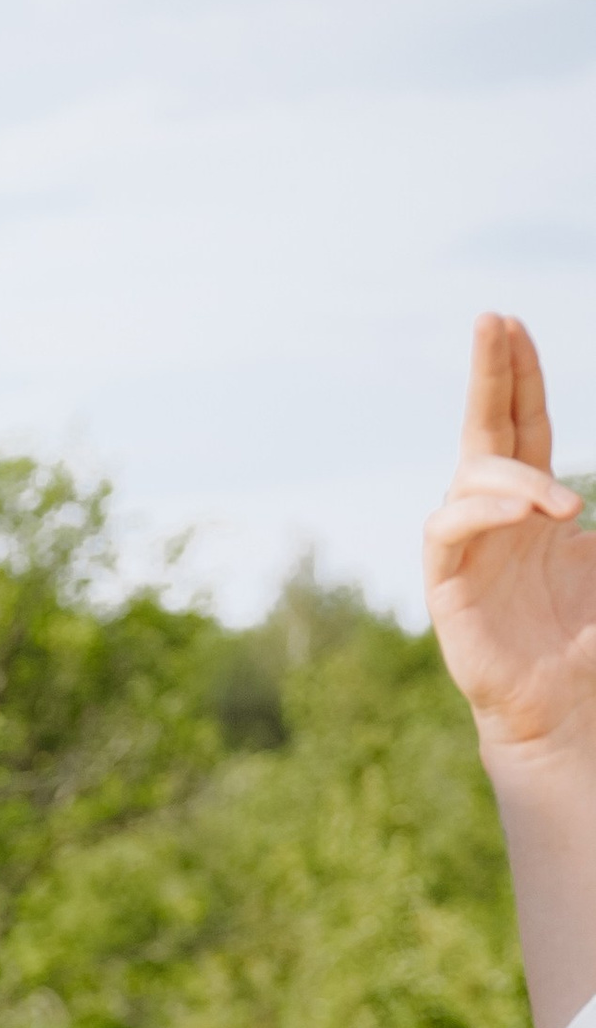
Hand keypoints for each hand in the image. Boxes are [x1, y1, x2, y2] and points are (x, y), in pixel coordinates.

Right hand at [424, 314, 595, 763]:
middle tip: (493, 321)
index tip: (515, 326)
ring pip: (471, 477)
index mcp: (537, 506)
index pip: (526, 426)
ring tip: (561, 505)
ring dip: (515, 476)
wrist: (567, 706)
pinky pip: (449, 529)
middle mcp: (498, 518)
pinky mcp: (447, 587)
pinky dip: (484, 511)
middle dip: (491, 375)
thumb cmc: (590, 639)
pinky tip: (526, 513)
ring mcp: (469, 549)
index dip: (521, 377)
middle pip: (488, 430)